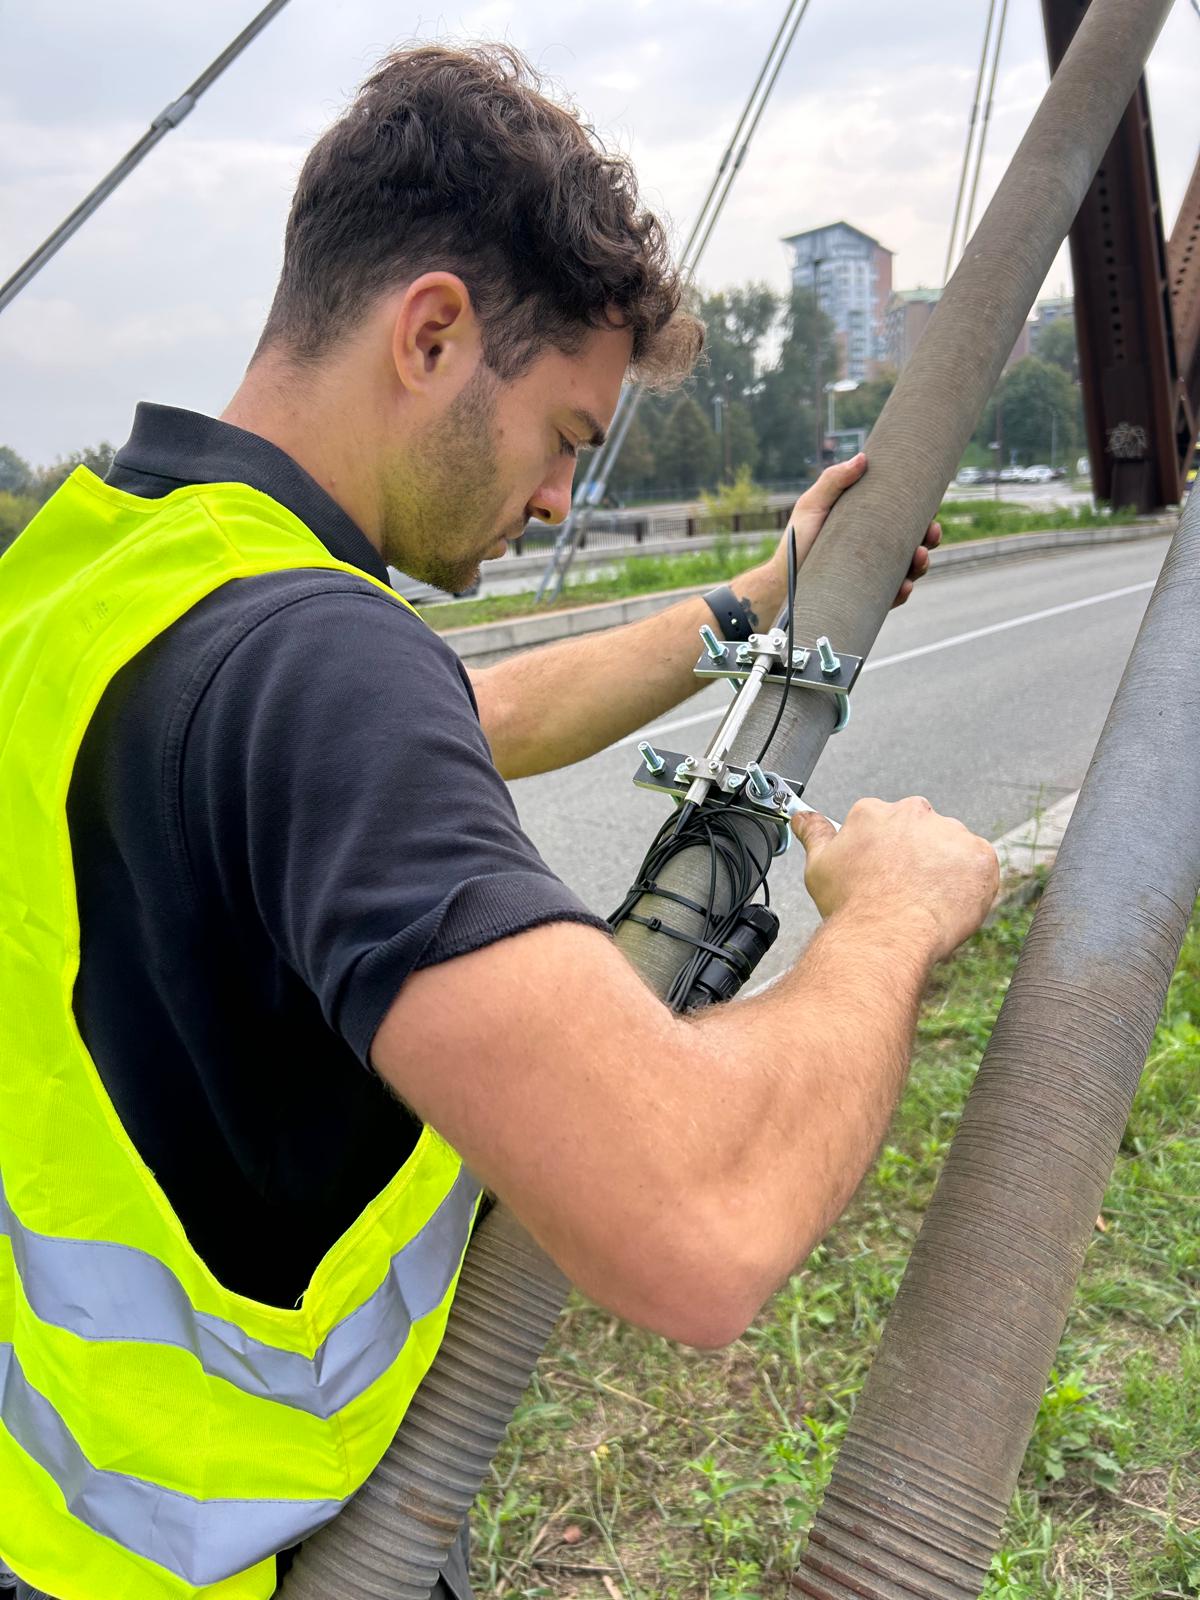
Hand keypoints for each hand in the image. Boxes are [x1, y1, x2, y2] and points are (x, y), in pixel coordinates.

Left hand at [773, 454, 940, 608]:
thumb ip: (834, 481)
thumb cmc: (797, 540)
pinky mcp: (867, 599)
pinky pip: (892, 597)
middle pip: (916, 544)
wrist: (780, 581)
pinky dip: (903, 592)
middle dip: (931, 539)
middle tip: (932, 532)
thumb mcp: (813, 505)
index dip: (923, 514)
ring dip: (922, 565)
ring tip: (919, 557)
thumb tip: (863, 458)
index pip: (904, 519)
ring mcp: (874, 576)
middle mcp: (876, 551)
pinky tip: (904, 586)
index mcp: (870, 527)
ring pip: (910, 571)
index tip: (932, 508)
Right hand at [791, 796, 998, 962]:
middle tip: (903, 890)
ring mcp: (950, 832)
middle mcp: (913, 813)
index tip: (881, 874)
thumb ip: (814, 833)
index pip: (883, 825)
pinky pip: (979, 868)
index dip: (882, 853)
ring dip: (943, 871)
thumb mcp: (819, 866)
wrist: (887, 934)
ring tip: (925, 902)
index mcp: (874, 812)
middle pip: (919, 832)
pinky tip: (948, 905)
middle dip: (915, 857)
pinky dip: (969, 886)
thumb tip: (802, 817)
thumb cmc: (852, 904)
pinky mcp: (980, 855)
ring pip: (951, 849)